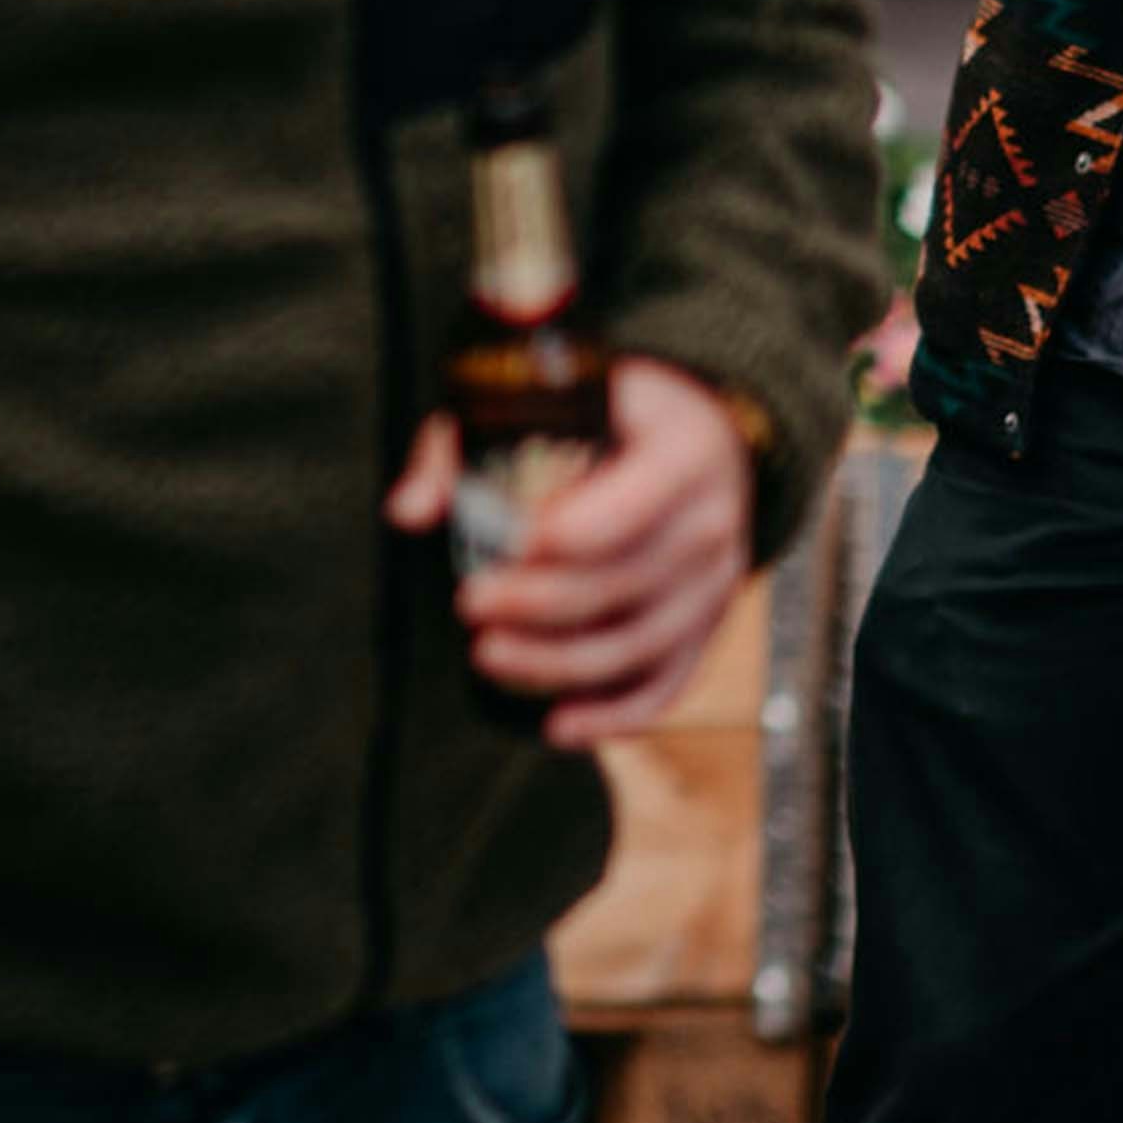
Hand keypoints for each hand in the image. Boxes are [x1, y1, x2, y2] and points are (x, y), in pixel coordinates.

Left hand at [392, 355, 758, 745]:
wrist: (704, 434)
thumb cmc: (604, 409)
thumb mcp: (539, 397)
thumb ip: (467, 445)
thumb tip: (407, 512)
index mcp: (683, 453)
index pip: (632, 505)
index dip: (570, 533)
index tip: (505, 548)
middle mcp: (711, 524)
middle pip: (625, 583)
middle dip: (541, 604)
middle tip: (469, 603)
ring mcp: (715, 584)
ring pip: (640, 645)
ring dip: (560, 663)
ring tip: (486, 657)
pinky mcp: (705, 628)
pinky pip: (667, 683)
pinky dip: (615, 714)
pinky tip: (557, 726)